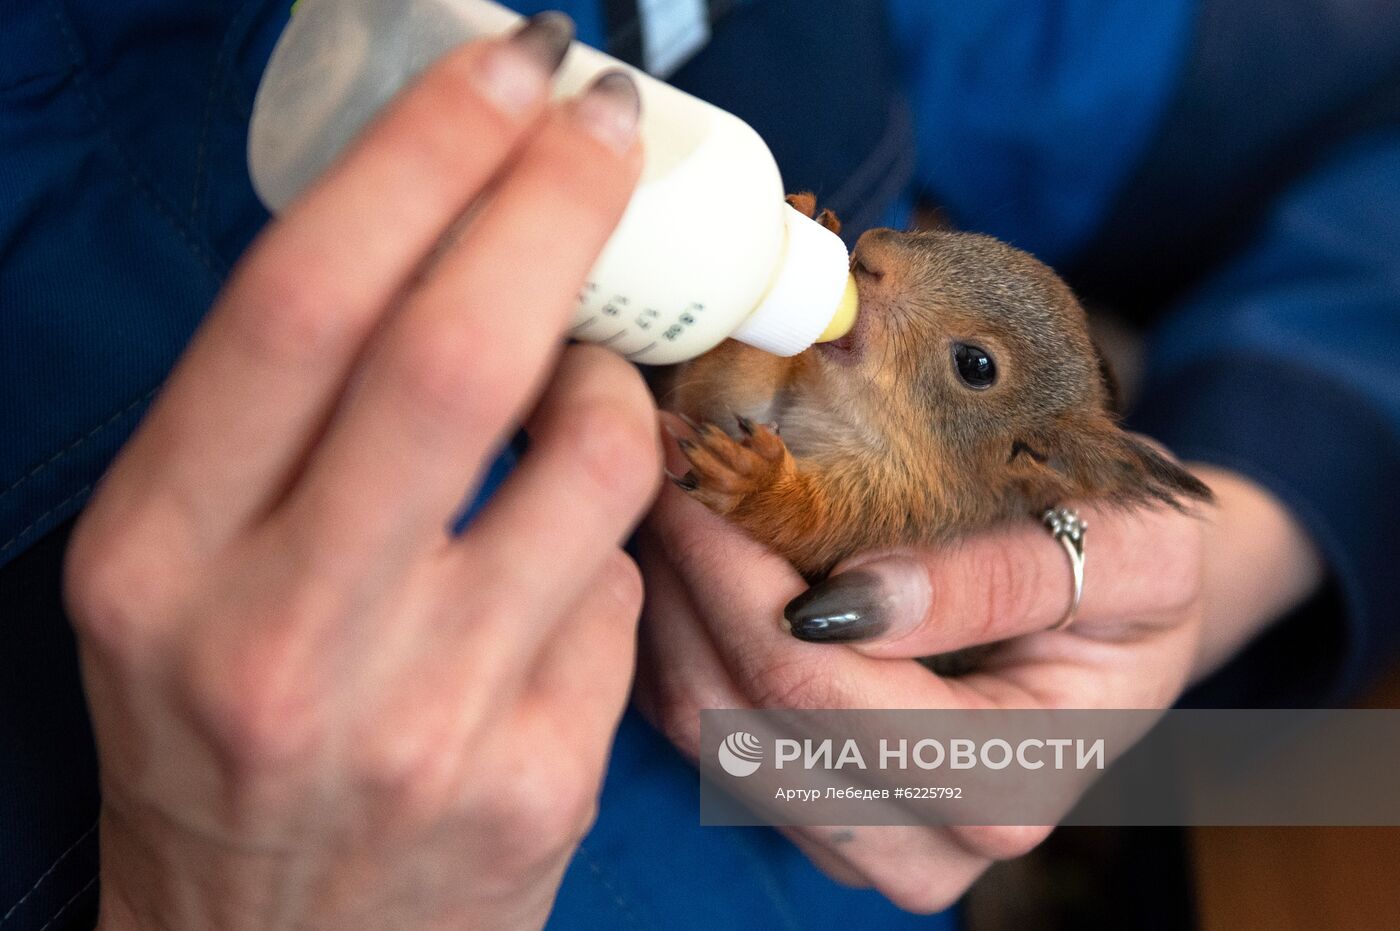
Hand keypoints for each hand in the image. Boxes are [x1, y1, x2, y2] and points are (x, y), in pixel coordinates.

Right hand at [64, 21, 655, 929]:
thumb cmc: (219, 742)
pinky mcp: (541, 776)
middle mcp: (281, 637)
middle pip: (458, 352)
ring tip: (581, 385)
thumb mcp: (175, 579)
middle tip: (600, 119)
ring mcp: (425, 717)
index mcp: (156, 557)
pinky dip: (608, 538)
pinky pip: (622, 583)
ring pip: (592, 458)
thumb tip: (448, 242)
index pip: (301, 302)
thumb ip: (281, 420)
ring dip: (611, 381)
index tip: (502, 71)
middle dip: (554, 200)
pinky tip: (557, 569)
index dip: (422, 157)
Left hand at [635, 442, 1320, 911]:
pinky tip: (681, 561)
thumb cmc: (1135, 569)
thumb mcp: (1129, 549)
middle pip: (742, 721)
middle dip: (686, 580)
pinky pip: (702, 741)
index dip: (735, 575)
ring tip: (663, 497)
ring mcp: (865, 844)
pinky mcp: (817, 818)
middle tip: (656, 462)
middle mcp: (929, 846)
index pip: (821, 692)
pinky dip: (675, 645)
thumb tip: (855, 603)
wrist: (1126, 614)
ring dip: (666, 610)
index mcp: (1009, 786)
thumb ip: (1007, 579)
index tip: (692, 464)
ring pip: (705, 737)